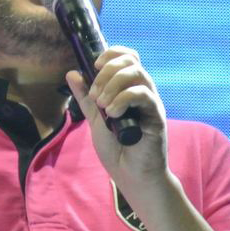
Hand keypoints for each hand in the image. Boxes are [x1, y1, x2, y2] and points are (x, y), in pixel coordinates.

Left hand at [65, 46, 169, 194]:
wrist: (130, 175)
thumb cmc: (117, 149)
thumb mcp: (95, 119)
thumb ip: (86, 98)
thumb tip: (72, 73)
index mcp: (130, 89)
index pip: (127, 58)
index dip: (111, 54)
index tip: (94, 66)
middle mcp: (143, 92)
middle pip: (131, 62)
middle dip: (108, 72)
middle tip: (95, 95)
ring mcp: (151, 102)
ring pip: (138, 74)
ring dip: (113, 84)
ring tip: (102, 105)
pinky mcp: (156, 115)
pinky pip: (144, 95)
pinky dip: (124, 99)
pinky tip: (112, 113)